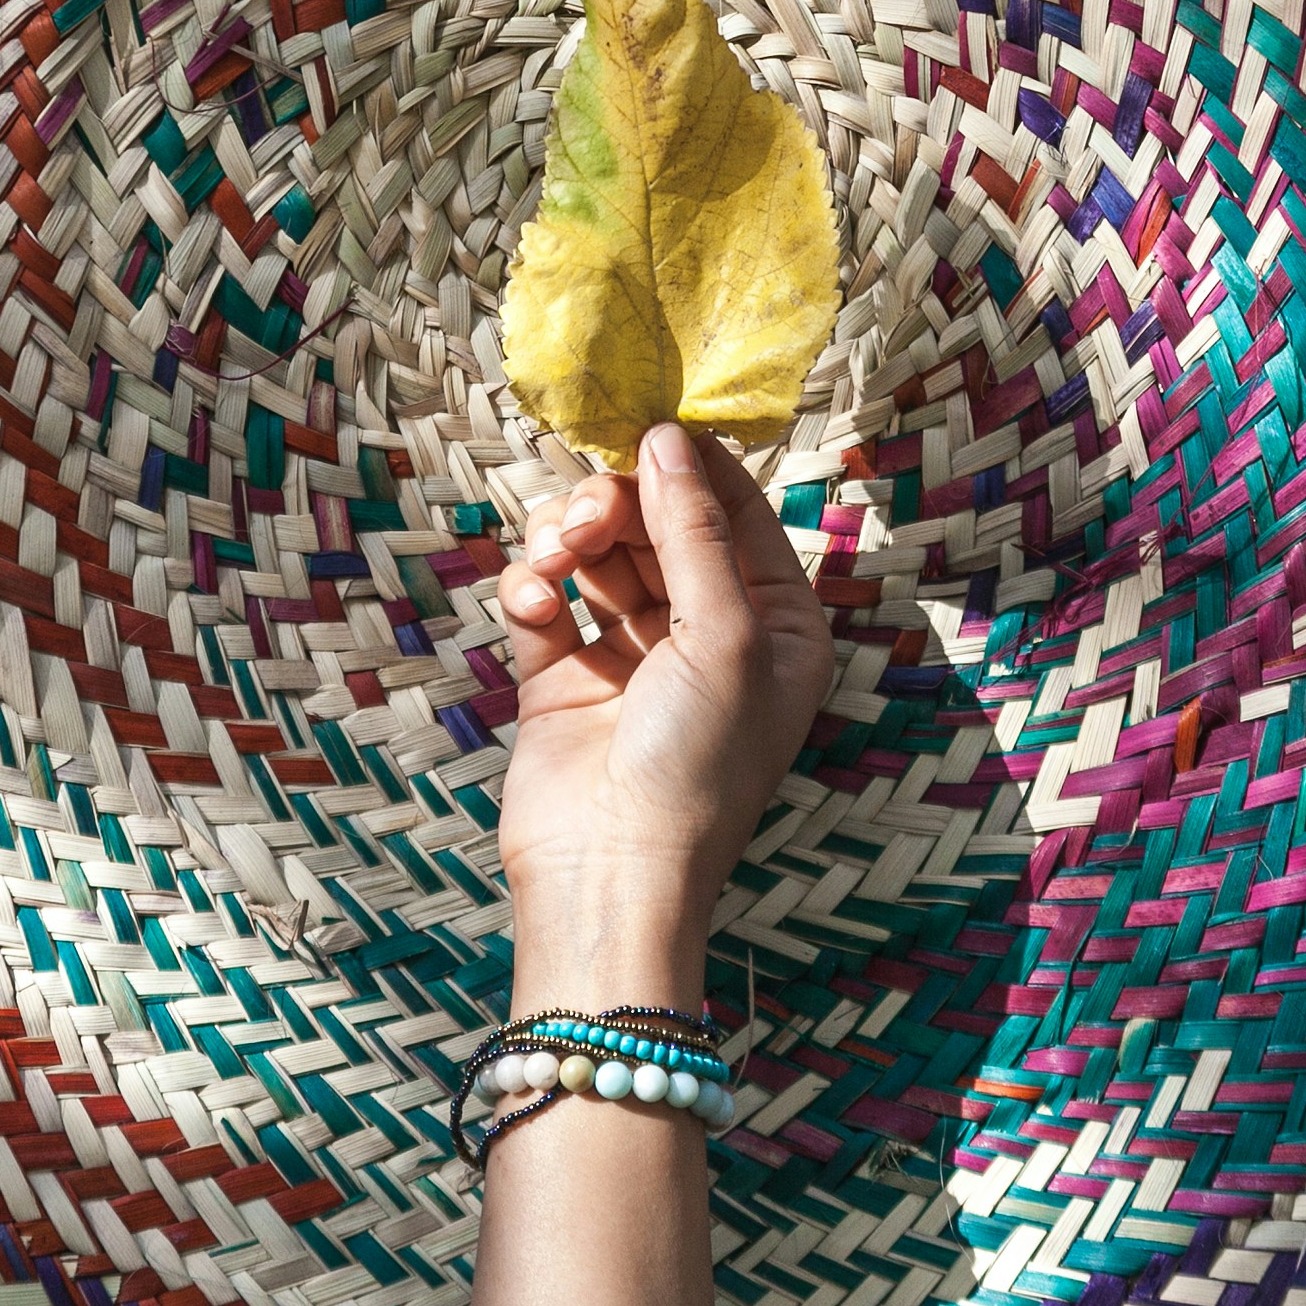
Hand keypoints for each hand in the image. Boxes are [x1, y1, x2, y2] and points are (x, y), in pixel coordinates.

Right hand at [494, 423, 836, 1009]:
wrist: (609, 877)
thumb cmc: (694, 767)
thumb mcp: (722, 637)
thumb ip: (695, 532)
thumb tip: (669, 440)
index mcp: (773, 625)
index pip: (736, 513)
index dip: (691, 466)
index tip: (647, 427)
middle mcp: (706, 631)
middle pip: (656, 522)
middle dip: (617, 506)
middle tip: (587, 519)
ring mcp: (632, 652)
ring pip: (595, 551)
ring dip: (567, 539)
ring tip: (553, 562)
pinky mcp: (563, 673)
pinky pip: (545, 597)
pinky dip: (532, 588)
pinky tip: (532, 606)